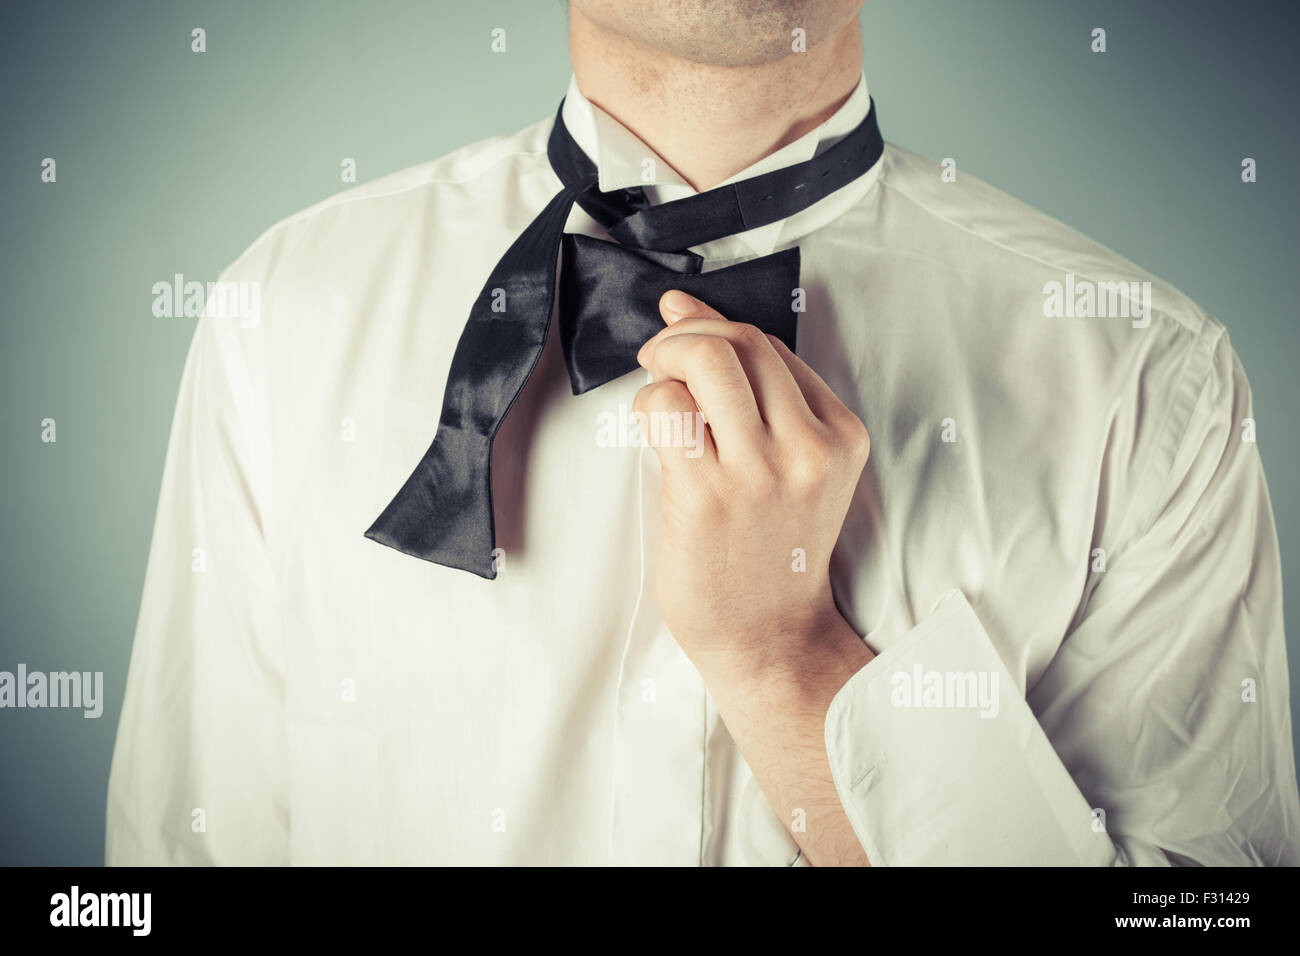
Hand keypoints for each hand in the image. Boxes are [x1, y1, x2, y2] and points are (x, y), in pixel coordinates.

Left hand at [634, 289, 872, 688]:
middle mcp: (807, 450)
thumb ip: (753, 393)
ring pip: (706, 363)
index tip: (684, 329)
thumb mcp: (793, 467)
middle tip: (661, 358)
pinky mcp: (706, 496)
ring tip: (656, 385)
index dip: (715, 326)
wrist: (768, 637)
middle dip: (685, 335)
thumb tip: (682, 306)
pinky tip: (655, 431)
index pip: (771, 346)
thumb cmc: (770, 551)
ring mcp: (758, 474)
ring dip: (665, 359)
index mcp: (839, 437)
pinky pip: (667, 409)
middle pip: (739, 343)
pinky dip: (650, 403)